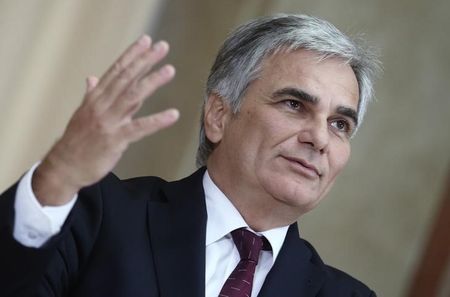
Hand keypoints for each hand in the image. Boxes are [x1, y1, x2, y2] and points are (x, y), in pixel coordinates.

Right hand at [32, 35, 178, 205]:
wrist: (65, 166)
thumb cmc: (77, 140)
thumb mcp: (83, 113)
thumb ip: (91, 94)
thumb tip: (91, 78)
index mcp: (95, 97)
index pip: (116, 70)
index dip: (132, 54)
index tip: (146, 41)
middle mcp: (101, 105)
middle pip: (126, 78)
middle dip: (145, 61)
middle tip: (162, 47)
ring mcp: (108, 122)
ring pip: (132, 97)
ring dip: (152, 82)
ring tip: (170, 70)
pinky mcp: (115, 140)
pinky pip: (139, 128)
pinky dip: (157, 121)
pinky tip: (173, 114)